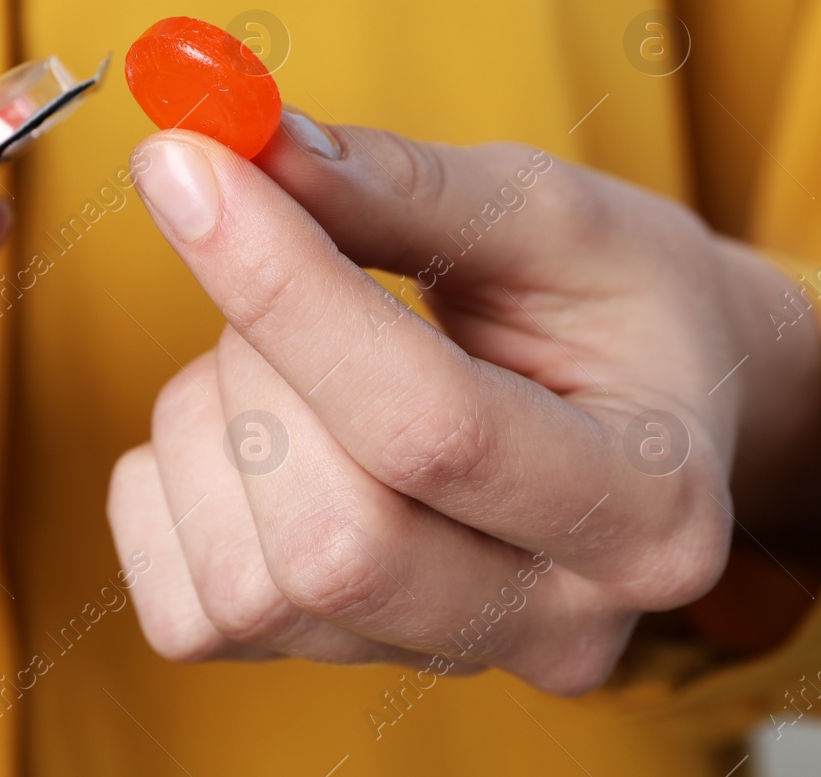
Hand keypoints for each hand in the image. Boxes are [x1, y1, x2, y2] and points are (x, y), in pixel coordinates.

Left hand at [107, 111, 820, 692]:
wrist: (643, 407)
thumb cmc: (613, 304)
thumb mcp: (551, 213)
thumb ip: (402, 187)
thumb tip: (243, 151)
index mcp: (648, 510)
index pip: (428, 427)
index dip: (282, 288)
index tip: (187, 167)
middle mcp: (552, 623)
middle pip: (330, 541)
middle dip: (264, 368)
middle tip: (294, 265)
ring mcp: (435, 661)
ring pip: (247, 582)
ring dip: (215, 420)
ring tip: (288, 350)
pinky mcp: (328, 668)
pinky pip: (183, 612)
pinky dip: (172, 492)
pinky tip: (246, 428)